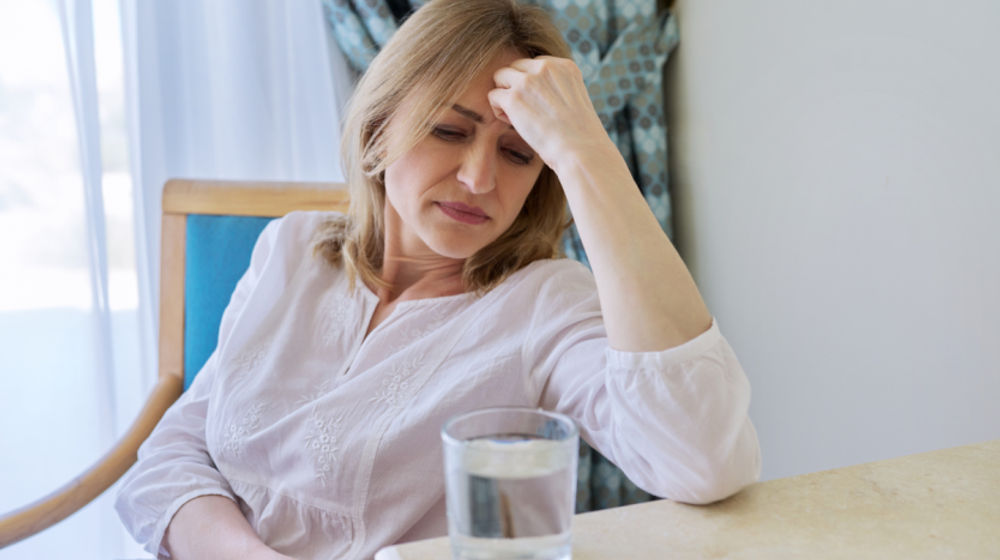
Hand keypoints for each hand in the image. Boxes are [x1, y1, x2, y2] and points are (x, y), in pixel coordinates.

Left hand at [488, 56, 612, 171]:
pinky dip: (498, 110)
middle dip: (515, 86)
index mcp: (564, 66)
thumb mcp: (574, 100)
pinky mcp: (513, 98)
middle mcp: (546, 67)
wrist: (580, 151)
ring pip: (500, 76)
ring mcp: (528, 81)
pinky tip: (511, 123)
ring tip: (515, 116)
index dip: (531, 84)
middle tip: (525, 110)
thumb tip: (531, 92)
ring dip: (504, 95)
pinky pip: (493, 95)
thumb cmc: (578, 136)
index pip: (535, 65)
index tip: (539, 104)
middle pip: (515, 67)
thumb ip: (556, 88)